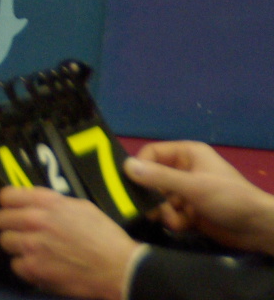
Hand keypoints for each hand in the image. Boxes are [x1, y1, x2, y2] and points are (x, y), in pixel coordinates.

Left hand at [0, 187, 138, 299]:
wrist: (121, 268)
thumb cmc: (105, 238)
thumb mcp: (81, 207)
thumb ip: (54, 203)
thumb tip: (36, 203)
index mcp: (47, 203)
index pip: (7, 196)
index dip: (9, 204)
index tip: (13, 210)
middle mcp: (35, 221)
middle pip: (1, 220)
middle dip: (11, 226)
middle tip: (23, 233)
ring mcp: (32, 245)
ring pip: (5, 242)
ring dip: (17, 247)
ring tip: (32, 251)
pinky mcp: (34, 268)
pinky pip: (15, 265)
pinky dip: (25, 267)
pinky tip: (39, 266)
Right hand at [130, 141, 273, 253]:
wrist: (258, 228)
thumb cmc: (228, 198)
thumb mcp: (193, 186)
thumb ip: (159, 177)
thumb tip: (125, 166)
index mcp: (186, 154)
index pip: (151, 154)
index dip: (140, 168)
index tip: (131, 184)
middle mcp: (184, 170)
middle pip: (152, 178)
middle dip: (151, 195)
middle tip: (147, 208)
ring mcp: (187, 192)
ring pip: (159, 199)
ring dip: (163, 211)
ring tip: (174, 219)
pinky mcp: (190, 211)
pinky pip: (170, 213)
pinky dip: (174, 220)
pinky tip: (185, 226)